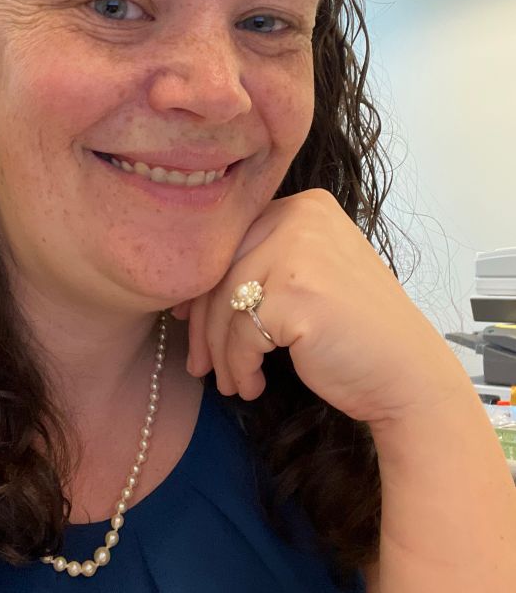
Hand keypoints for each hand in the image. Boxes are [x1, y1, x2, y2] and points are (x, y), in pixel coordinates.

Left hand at [171, 188, 468, 425]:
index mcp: (304, 206)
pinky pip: (241, 334)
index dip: (201, 286)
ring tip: (229, 382)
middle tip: (197, 364)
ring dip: (220, 354)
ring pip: (226, 305)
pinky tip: (251, 386)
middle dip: (203, 325)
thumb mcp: (309, 276)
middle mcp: (301, 217)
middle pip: (221, 271)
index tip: (186, 320)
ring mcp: (299, 252)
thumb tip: (186, 291)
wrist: (407, 377)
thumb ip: (261, 265)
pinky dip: (239, 367)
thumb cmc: (355, 334)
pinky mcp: (296, 294)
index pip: (231, 242)